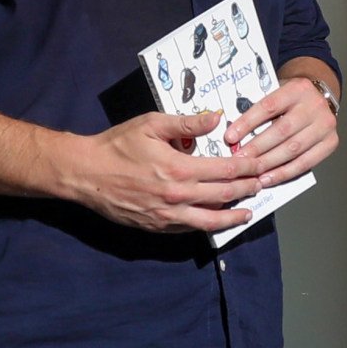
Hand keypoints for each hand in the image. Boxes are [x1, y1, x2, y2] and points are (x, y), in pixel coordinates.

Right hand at [56, 108, 270, 234]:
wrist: (86, 174)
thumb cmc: (117, 145)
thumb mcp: (151, 124)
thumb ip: (186, 123)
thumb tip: (216, 118)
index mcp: (180, 168)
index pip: (226, 170)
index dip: (247, 168)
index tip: (259, 165)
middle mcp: (178, 196)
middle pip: (224, 196)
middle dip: (247, 190)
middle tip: (260, 186)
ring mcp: (168, 216)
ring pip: (210, 221)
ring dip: (233, 217)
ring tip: (247, 213)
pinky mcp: (157, 227)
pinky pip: (189, 229)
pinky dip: (207, 225)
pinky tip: (214, 220)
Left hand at [223, 74, 340, 189]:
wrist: (321, 97)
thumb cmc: (292, 99)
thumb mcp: (278, 92)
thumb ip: (260, 109)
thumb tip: (234, 134)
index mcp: (297, 89)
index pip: (268, 107)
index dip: (247, 123)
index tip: (230, 137)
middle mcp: (314, 105)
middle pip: (281, 131)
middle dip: (256, 148)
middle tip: (238, 161)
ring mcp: (325, 125)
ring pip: (293, 149)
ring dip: (268, 163)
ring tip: (250, 172)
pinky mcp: (331, 142)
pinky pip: (305, 163)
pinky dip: (284, 173)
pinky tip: (268, 178)